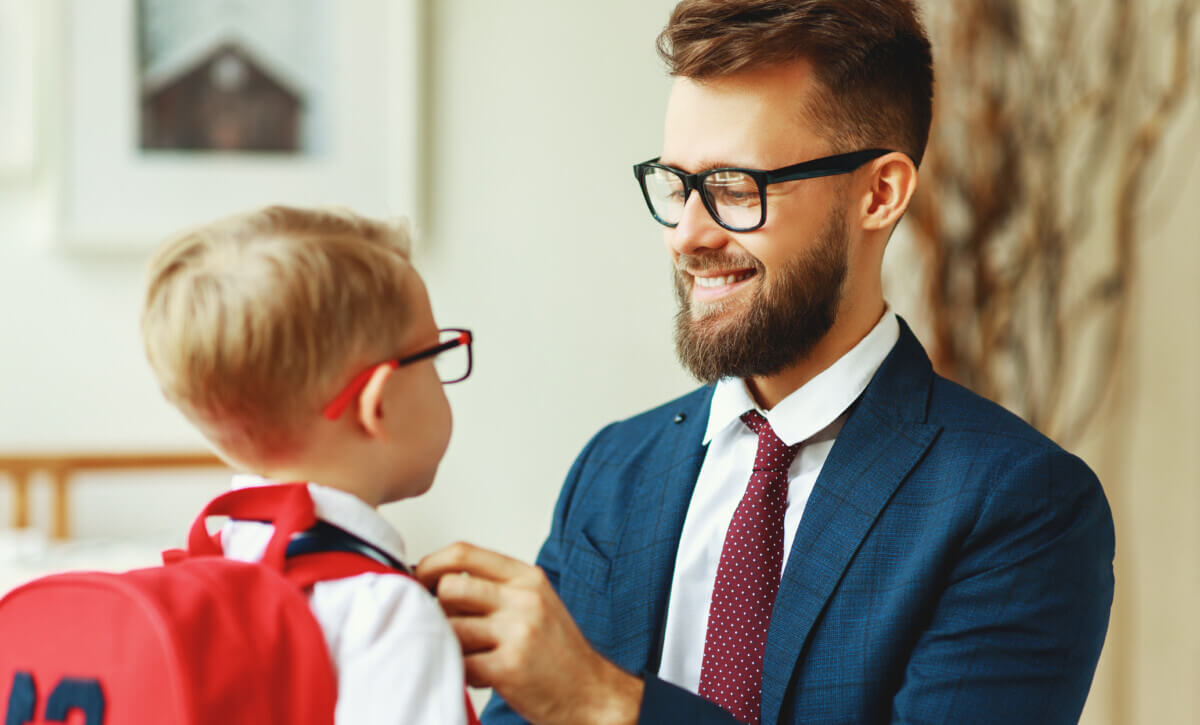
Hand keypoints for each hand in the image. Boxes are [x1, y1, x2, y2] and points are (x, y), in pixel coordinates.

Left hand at [416, 542, 643, 724]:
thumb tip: (437, 582)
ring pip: (451, 627)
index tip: (420, 581)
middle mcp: (524, 599)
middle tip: (442, 626)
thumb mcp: (534, 603)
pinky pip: (460, 663)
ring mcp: (518, 632)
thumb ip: (494, 588)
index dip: (431, 565)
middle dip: (435, 609)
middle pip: (449, 587)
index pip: (464, 552)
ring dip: (449, 645)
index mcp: (527, 577)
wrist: (591, 693)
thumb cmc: (557, 651)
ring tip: (470, 655)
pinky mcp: (510, 668)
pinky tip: (481, 675)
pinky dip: (462, 672)